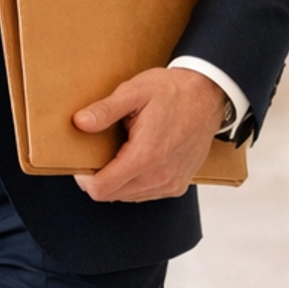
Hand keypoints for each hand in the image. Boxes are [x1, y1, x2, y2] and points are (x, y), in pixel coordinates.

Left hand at [72, 68, 228, 201]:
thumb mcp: (134, 92)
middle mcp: (160, 176)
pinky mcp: (178, 185)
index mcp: (145, 156)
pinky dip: (135, 182)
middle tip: (101, 151)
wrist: (208, 94)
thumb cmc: (172, 91)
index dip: (85, 179)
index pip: (102, 189)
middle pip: (112, 195)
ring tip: (122, 152)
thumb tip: (80, 123)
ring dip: (118, 180)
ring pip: (128, 196)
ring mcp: (171, 183)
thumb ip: (105, 110)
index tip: (83, 162)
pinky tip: (138, 159)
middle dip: (100, 177)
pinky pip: (146, 194)